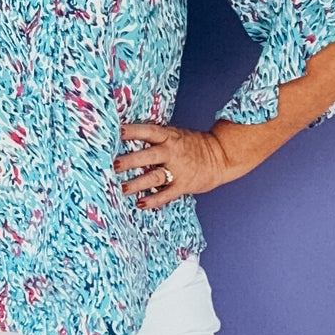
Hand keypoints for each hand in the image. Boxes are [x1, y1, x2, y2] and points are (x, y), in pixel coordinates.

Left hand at [113, 121, 232, 207]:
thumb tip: (124, 136)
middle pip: (149, 155)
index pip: (148, 131)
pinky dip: (153, 200)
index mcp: (169, 136)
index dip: (133, 131)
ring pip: (155, 176)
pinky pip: (166, 195)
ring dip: (138, 183)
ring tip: (123, 189)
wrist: (219, 157)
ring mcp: (178, 170)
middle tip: (115, 165)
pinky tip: (140, 203)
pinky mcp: (183, 185)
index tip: (117, 131)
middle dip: (131, 160)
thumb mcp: (174, 134)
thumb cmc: (190, 145)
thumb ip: (155, 137)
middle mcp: (172, 152)